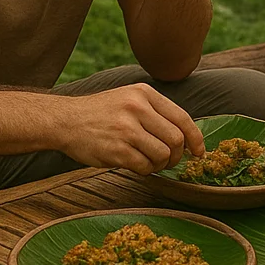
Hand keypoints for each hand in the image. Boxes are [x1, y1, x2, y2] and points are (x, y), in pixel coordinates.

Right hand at [57, 84, 205, 174]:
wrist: (65, 120)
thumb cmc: (100, 113)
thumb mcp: (129, 98)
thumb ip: (155, 112)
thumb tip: (186, 137)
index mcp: (144, 93)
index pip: (182, 117)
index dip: (196, 138)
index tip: (199, 152)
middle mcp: (137, 108)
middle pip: (176, 139)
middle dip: (177, 156)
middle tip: (169, 161)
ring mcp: (126, 129)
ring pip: (163, 155)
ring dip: (160, 165)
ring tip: (149, 162)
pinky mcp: (116, 150)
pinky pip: (144, 167)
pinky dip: (145, 171)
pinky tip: (135, 165)